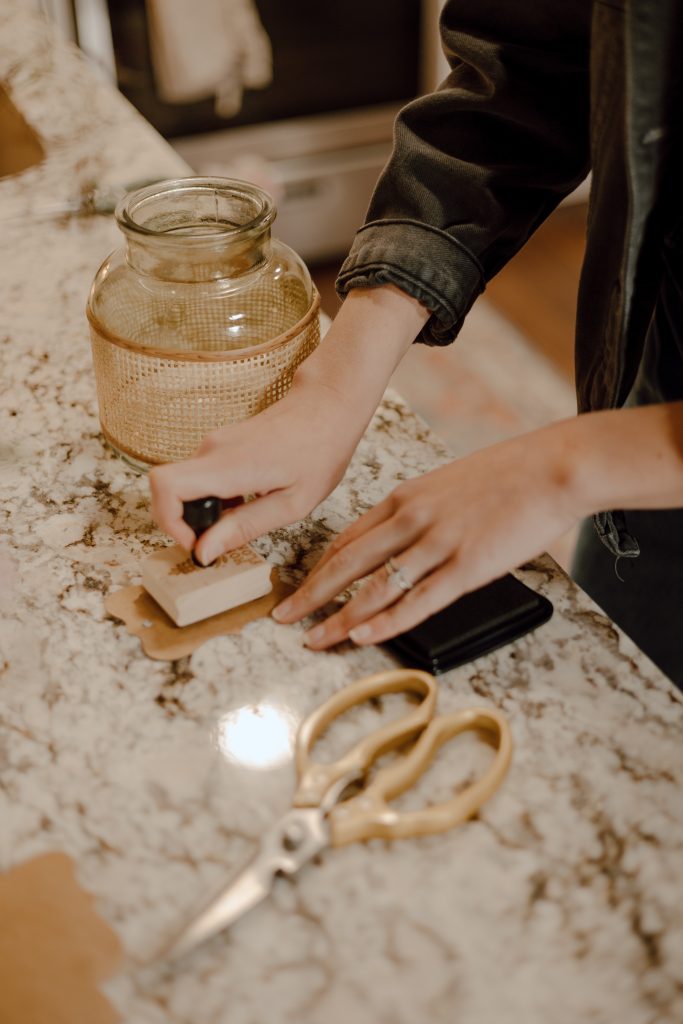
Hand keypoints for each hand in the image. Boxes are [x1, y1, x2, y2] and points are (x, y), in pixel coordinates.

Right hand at [149, 378, 364, 563]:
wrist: (327, 406)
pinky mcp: (219, 446)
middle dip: (185, 523)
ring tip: (242, 519)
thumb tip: (203, 551)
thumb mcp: (292, 504)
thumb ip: (244, 527)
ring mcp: (213, 445)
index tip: (197, 541)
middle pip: (168, 491)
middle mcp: (212, 450)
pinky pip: (200, 479)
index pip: (164, 485)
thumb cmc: (319, 452)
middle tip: (222, 538)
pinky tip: (246, 502)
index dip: (168, 521)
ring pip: (185, 487)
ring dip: (202, 512)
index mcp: (229, 465)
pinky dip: (212, 499)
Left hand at [272, 422, 582, 647]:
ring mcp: (438, 543)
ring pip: (375, 587)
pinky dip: (386, 621)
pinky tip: (363, 636)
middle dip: (311, 594)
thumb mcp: (448, 484)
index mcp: (405, 498)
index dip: (319, 567)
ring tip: (315, 639)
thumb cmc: (507, 475)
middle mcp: (411, 519)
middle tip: (284, 617)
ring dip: (340, 617)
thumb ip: (421, 512)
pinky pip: (417, 600)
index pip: (348, 538)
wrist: (552, 467)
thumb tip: (404, 537)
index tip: (300, 587)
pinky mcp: (467, 566)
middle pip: (348, 563)